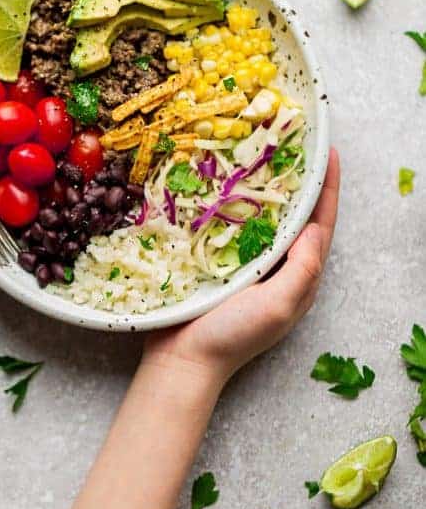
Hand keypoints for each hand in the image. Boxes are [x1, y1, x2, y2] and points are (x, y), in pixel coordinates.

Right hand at [144, 148, 339, 381]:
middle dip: (300, 183)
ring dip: (267, 188)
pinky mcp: (219, 262)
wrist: (180, 362)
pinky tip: (224, 182)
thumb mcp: (276, 307)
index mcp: (296, 278)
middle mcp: (276, 268)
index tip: (327, 154)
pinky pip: (232, 225)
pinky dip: (234, 203)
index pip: (320, 226)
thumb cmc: (230, 339)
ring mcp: (247, 265)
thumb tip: (316, 228)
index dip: (327, 190)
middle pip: (296, 217)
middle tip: (294, 146)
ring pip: (264, 218)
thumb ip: (301, 271)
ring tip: (263, 155)